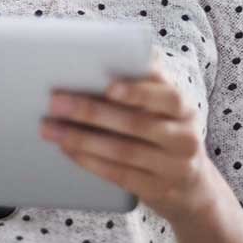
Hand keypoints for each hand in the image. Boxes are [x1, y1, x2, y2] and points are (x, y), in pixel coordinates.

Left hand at [40, 63, 222, 225]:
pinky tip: (67, 149)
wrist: (191, 185)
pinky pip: (119, 174)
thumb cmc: (165, 132)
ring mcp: (174, 167)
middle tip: (55, 102)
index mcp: (185, 109)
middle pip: (136, 124)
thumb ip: (146, 84)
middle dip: (91, 112)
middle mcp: (185, 138)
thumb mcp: (165, 109)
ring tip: (51, 128)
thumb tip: (107, 53)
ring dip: (81, 138)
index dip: (139, 92)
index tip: (109, 86)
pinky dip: (89, 161)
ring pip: (123, 151)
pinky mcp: (157, 190)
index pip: (167, 96)